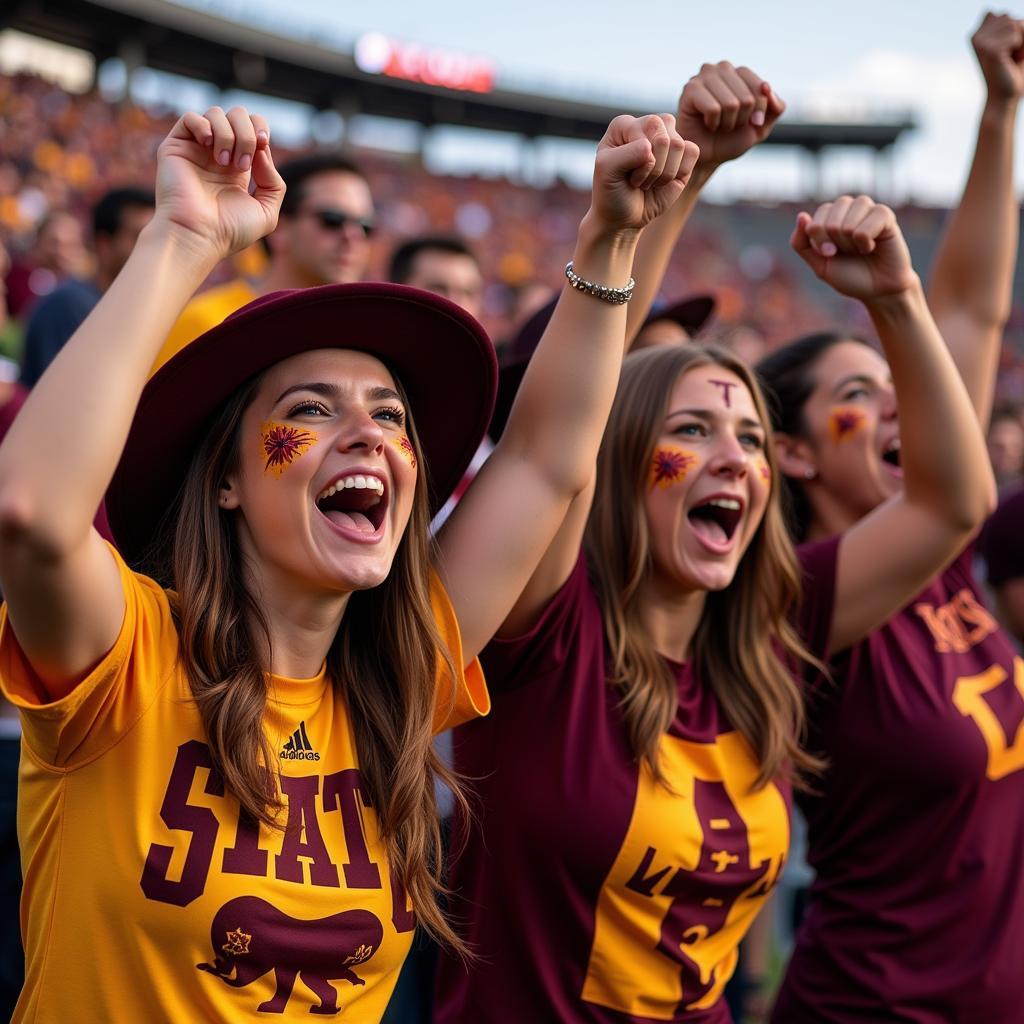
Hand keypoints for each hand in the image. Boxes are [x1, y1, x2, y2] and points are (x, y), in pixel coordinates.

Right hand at [152, 106, 284, 261]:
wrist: (198, 236)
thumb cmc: (230, 231)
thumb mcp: (266, 212)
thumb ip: (274, 182)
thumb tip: (262, 150)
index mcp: (238, 167)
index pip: (254, 129)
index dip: (261, 130)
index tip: (262, 145)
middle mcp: (217, 154)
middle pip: (238, 115)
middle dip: (247, 133)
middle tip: (242, 163)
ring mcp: (197, 149)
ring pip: (216, 113)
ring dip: (228, 134)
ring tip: (224, 162)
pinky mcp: (176, 147)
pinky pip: (190, 117)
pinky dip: (204, 126)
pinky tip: (208, 146)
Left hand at [588, 114, 698, 235]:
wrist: (623, 216)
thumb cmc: (611, 192)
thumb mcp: (607, 171)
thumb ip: (627, 153)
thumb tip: (651, 148)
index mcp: (624, 124)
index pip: (647, 130)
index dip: (640, 160)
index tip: (624, 175)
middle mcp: (647, 125)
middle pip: (665, 137)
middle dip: (654, 168)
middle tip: (638, 180)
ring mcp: (666, 138)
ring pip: (679, 145)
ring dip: (664, 174)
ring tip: (648, 181)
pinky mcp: (682, 153)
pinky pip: (693, 152)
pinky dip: (679, 173)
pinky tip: (663, 181)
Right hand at [678, 61, 784, 167]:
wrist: (706, 157)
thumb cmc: (731, 139)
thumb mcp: (761, 127)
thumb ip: (775, 107)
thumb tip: (766, 88)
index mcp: (741, 72)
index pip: (761, 88)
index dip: (758, 112)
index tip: (748, 122)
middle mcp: (723, 68)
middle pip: (747, 98)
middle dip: (741, 119)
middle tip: (729, 124)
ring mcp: (705, 76)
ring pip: (730, 104)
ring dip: (727, 123)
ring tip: (718, 124)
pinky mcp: (690, 89)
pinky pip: (713, 109)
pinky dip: (713, 123)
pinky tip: (706, 123)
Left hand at [791, 196, 917, 301]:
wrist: (878, 290)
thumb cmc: (849, 275)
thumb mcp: (819, 264)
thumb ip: (801, 243)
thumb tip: (801, 216)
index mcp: (828, 216)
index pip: (814, 223)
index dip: (820, 245)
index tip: (831, 254)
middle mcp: (847, 207)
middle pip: (829, 222)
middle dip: (836, 245)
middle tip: (849, 253)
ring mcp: (866, 208)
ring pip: (847, 224)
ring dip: (851, 244)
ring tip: (861, 249)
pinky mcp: (885, 214)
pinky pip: (865, 227)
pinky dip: (866, 243)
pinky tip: (873, 246)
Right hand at [972, 12, 1023, 101]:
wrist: (1004, 95)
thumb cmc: (1012, 68)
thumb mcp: (1013, 40)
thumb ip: (1010, 24)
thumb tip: (1002, 15)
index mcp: (977, 34)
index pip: (1004, 15)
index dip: (1012, 30)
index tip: (1005, 50)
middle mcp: (976, 36)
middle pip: (1009, 18)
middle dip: (1017, 35)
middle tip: (1009, 55)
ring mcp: (981, 43)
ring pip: (1014, 24)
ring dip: (1019, 42)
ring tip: (1009, 58)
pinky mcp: (990, 50)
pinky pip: (1016, 36)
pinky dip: (1019, 48)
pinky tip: (1008, 61)